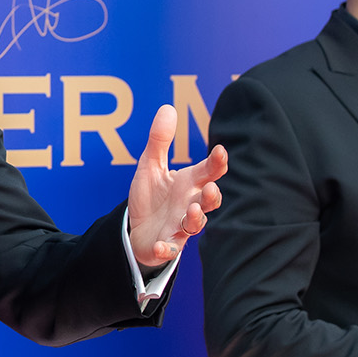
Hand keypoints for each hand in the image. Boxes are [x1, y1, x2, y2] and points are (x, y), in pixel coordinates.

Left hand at [126, 105, 227, 268]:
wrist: (137, 229)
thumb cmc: (151, 197)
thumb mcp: (151, 166)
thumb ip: (160, 140)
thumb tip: (168, 108)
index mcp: (188, 184)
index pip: (208, 172)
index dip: (217, 163)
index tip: (220, 151)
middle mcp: (189, 205)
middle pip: (209, 202)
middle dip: (212, 196)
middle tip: (211, 188)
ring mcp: (179, 226)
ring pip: (194, 226)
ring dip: (195, 220)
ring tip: (191, 212)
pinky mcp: (166, 244)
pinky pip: (170, 249)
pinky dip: (166, 249)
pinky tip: (161, 246)